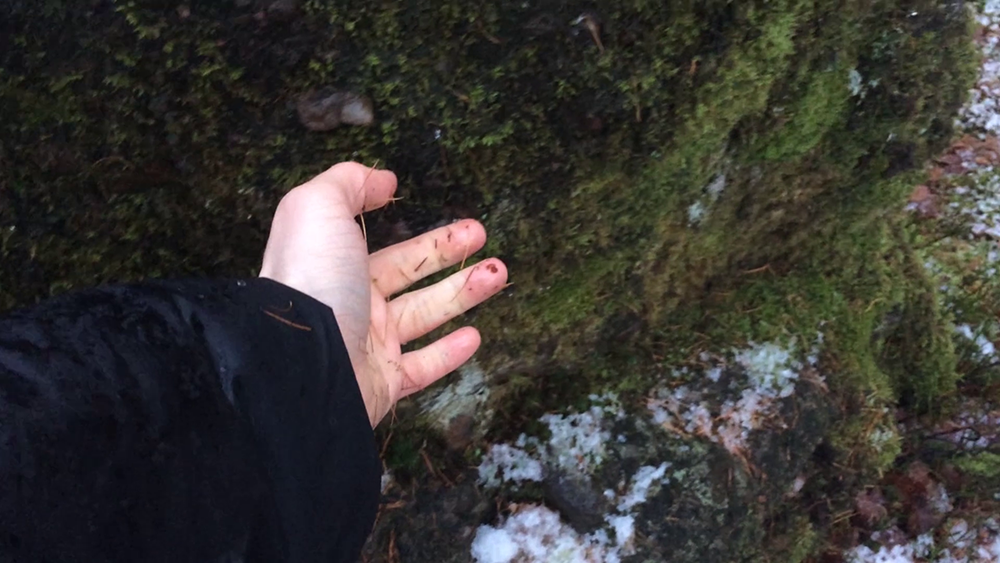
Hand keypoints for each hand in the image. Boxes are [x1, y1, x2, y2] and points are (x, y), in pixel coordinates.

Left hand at [259, 162, 506, 426]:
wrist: (302, 359)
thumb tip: (382, 179)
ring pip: (424, 316)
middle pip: (411, 277)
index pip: (388, 249)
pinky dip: (449, 353)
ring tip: (498, 273)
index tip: (453, 222)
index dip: (424, 235)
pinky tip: (474, 336)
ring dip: (464, 294)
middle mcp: (353, 304)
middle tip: (482, 237)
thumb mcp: (317, 208)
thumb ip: (347, 183)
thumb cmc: (311, 277)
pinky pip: (422, 368)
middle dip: (450, 254)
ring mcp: (369, 346)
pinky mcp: (384, 383)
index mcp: (337, 266)